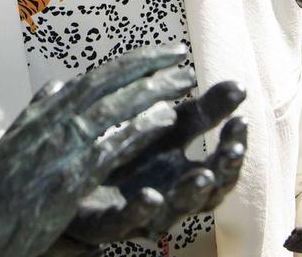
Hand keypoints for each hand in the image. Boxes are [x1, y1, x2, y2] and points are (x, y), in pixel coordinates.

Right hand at [0, 44, 193, 256]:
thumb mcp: (13, 144)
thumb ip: (37, 113)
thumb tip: (57, 85)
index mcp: (42, 115)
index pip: (94, 78)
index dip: (131, 62)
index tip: (161, 54)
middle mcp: (50, 123)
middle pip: (106, 84)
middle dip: (148, 67)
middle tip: (182, 58)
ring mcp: (58, 149)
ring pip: (112, 108)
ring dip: (150, 92)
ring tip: (184, 83)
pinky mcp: (67, 179)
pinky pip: (109, 146)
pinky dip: (137, 128)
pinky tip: (164, 120)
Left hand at [65, 81, 245, 243]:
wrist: (60, 189)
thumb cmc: (114, 154)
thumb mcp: (148, 125)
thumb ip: (178, 105)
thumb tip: (216, 78)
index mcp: (178, 164)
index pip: (215, 155)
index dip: (232, 137)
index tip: (241, 115)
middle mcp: (168, 189)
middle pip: (209, 187)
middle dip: (225, 168)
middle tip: (234, 146)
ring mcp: (142, 210)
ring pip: (177, 209)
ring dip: (192, 191)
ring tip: (204, 174)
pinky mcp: (108, 223)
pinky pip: (128, 222)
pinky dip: (142, 211)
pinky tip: (151, 196)